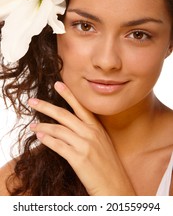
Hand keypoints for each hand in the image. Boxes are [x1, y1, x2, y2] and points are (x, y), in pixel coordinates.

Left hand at [28, 81, 134, 195]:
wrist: (115, 186)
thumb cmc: (108, 165)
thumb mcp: (102, 143)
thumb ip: (89, 132)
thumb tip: (70, 126)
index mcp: (97, 127)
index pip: (80, 106)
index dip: (68, 94)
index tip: (58, 84)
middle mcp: (91, 133)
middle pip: (64, 115)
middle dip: (45, 106)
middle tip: (33, 101)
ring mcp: (85, 145)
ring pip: (58, 129)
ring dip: (42, 126)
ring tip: (33, 125)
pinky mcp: (78, 158)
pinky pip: (58, 145)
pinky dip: (47, 140)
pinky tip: (40, 137)